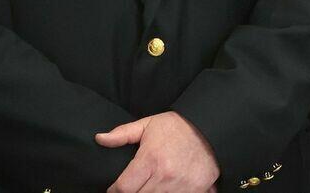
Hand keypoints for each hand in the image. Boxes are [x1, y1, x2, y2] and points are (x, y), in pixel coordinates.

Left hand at [96, 112, 218, 192]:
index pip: (123, 188)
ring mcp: (181, 186)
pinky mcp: (196, 190)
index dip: (115, 190)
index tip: (115, 189)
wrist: (209, 128)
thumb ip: (122, 134)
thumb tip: (100, 138)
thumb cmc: (177, 127)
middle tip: (133, 186)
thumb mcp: (148, 124)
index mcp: (150, 160)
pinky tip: (166, 188)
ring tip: (150, 185)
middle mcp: (165, 176)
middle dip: (133, 192)